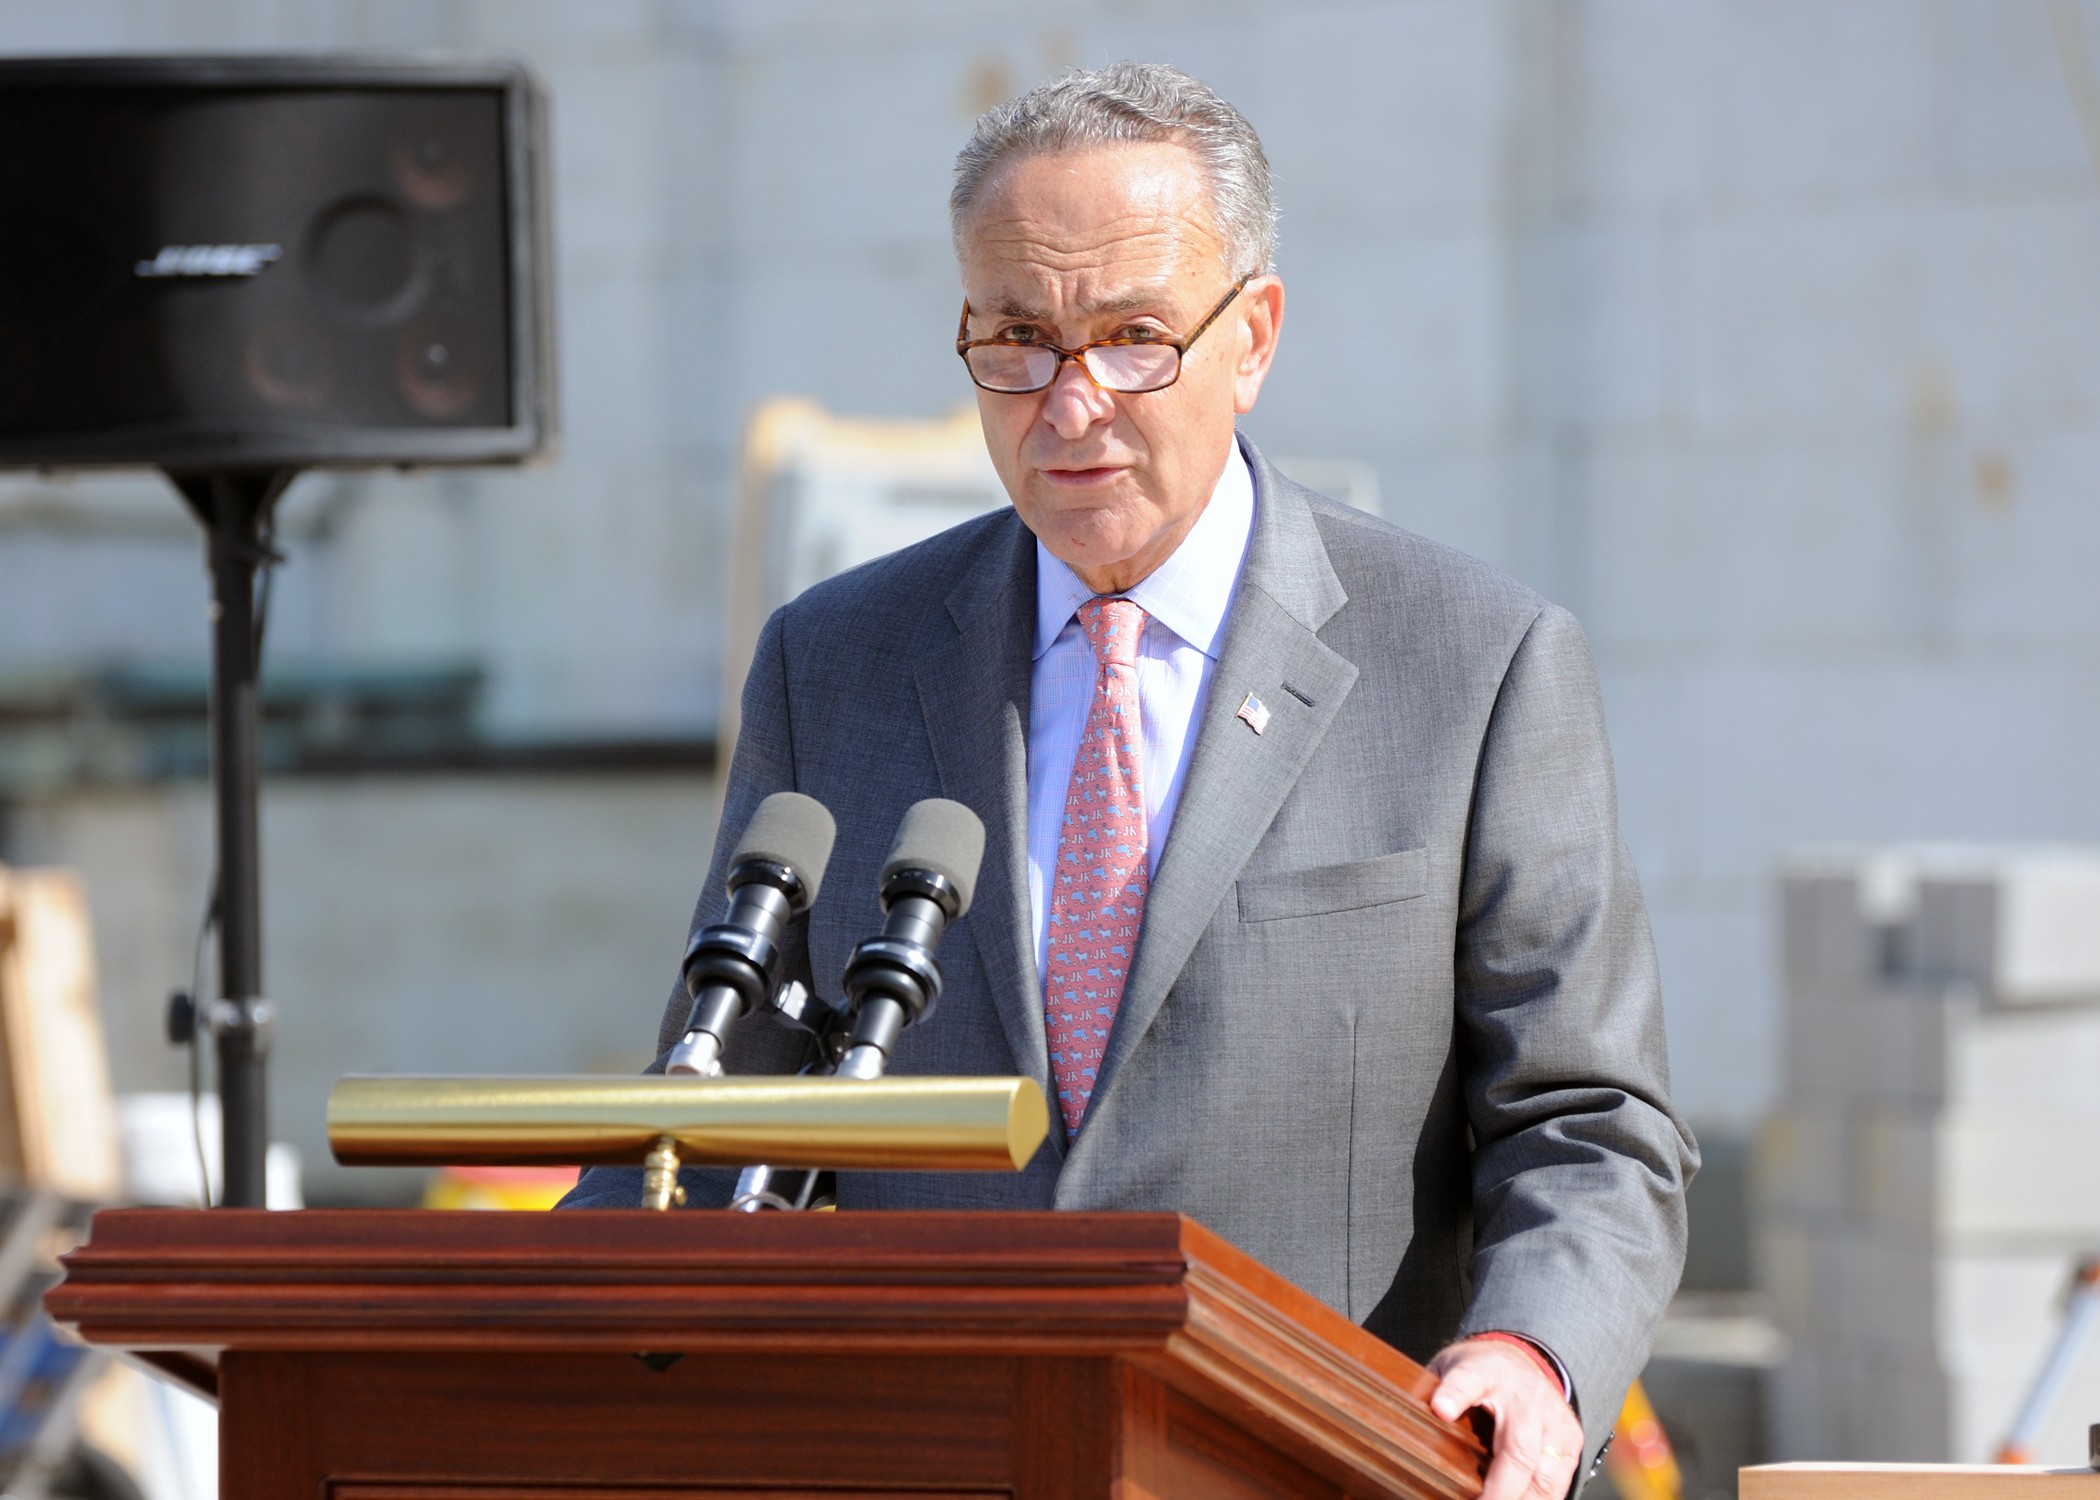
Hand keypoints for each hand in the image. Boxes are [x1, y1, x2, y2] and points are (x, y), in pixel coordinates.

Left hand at [1428, 1336, 1582, 1499]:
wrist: (1522, 1358)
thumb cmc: (1476, 1371)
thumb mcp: (1447, 1368)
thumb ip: (1431, 1393)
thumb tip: (1400, 1425)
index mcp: (1485, 1370)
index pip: (1468, 1379)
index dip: (1454, 1395)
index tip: (1440, 1409)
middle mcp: (1525, 1394)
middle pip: (1517, 1449)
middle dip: (1498, 1491)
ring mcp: (1553, 1418)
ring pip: (1545, 1476)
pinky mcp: (1571, 1440)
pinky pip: (1558, 1483)